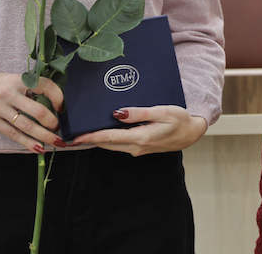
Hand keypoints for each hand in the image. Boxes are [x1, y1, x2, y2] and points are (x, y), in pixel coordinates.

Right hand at [0, 68, 66, 153]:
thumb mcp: (10, 79)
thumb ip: (27, 88)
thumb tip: (50, 103)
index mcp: (17, 80)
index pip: (44, 85)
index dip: (57, 97)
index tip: (62, 107)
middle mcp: (9, 93)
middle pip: (38, 110)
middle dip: (52, 122)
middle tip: (59, 129)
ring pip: (27, 126)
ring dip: (44, 136)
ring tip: (55, 142)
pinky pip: (13, 135)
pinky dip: (28, 143)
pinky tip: (38, 148)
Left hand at [72, 105, 206, 155]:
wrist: (192, 133)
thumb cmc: (179, 119)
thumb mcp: (162, 111)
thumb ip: (139, 113)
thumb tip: (117, 113)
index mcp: (140, 138)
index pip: (109, 138)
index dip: (90, 137)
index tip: (75, 138)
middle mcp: (136, 147)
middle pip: (106, 144)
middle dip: (88, 140)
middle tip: (70, 135)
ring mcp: (138, 149)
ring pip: (111, 145)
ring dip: (97, 140)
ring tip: (81, 132)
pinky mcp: (140, 147)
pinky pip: (119, 144)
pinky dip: (107, 139)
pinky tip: (102, 131)